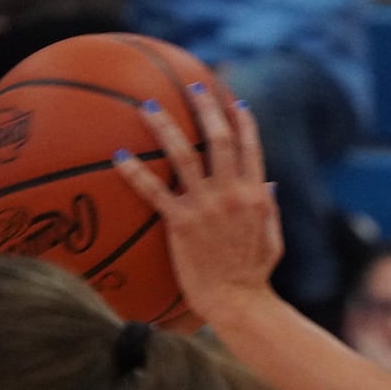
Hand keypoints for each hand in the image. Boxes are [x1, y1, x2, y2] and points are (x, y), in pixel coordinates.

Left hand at [113, 86, 283, 324]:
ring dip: (165, 126)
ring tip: (148, 106)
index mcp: (255, 195)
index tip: (231, 100)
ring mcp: (206, 207)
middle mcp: (232, 194)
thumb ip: (269, 209)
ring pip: (184, 155)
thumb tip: (268, 183)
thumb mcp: (272, 239)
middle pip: (219, 139)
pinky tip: (117, 156)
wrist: (236, 303)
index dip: (242, 120)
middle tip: (192, 86)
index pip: (250, 147)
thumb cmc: (253, 276)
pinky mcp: (181, 223)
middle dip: (206, 107)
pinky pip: (154, 191)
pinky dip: (134, 172)